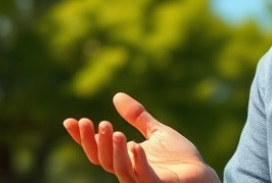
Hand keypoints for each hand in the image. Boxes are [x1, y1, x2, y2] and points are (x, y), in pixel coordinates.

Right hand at [63, 92, 220, 182]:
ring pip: (119, 169)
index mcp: (125, 159)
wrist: (202, 175)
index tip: (69, 121)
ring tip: (110, 128)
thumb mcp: (156, 132)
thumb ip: (138, 117)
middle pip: (103, 160)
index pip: (97, 150)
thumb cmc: (180, 159)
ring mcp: (143, 180)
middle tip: (89, 121)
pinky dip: (137, 161)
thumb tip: (117, 96)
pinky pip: (144, 176)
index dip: (82, 138)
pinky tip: (135, 146)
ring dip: (112, 149)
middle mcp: (129, 172)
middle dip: (94, 142)